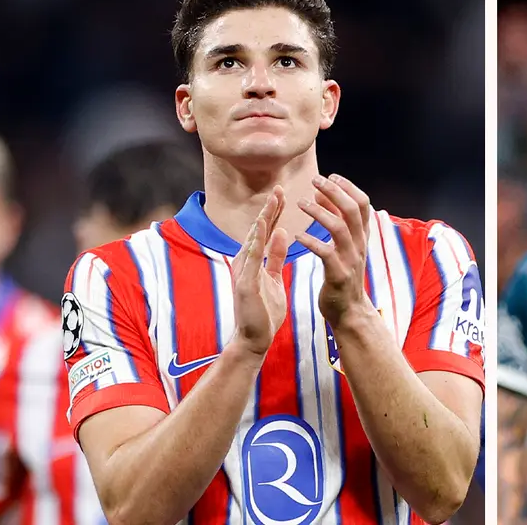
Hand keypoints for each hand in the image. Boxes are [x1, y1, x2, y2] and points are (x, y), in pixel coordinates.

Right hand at [231, 186, 289, 356]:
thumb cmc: (264, 311)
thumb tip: (282, 233)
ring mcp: (243, 271)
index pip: (266, 231)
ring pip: (254, 239)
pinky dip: (257, 239)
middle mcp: (245, 261)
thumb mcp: (273, 278)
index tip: (283, 192)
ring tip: (273, 199)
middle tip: (279, 187)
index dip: (274, 212)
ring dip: (264, 218)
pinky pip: (252, 257)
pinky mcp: (244, 282)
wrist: (255, 339)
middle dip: (270, 208)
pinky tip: (263, 225)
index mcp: (253, 260)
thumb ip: (276, 256)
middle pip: (259, 230)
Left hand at [296, 174, 374, 326]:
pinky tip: (298, 236)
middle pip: (352, 210)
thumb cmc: (343, 275)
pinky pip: (326, 253)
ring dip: (319, 212)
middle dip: (333, 192)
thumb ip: (337, 219)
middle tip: (314, 181)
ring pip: (339, 228)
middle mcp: (360, 245)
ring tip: (301, 203)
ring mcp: (351, 260)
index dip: (348, 186)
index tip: (330, 176)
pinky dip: (311, 242)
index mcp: (362, 236)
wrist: (350, 311)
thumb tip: (324, 193)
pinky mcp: (339, 275)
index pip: (362, 203)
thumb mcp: (346, 245)